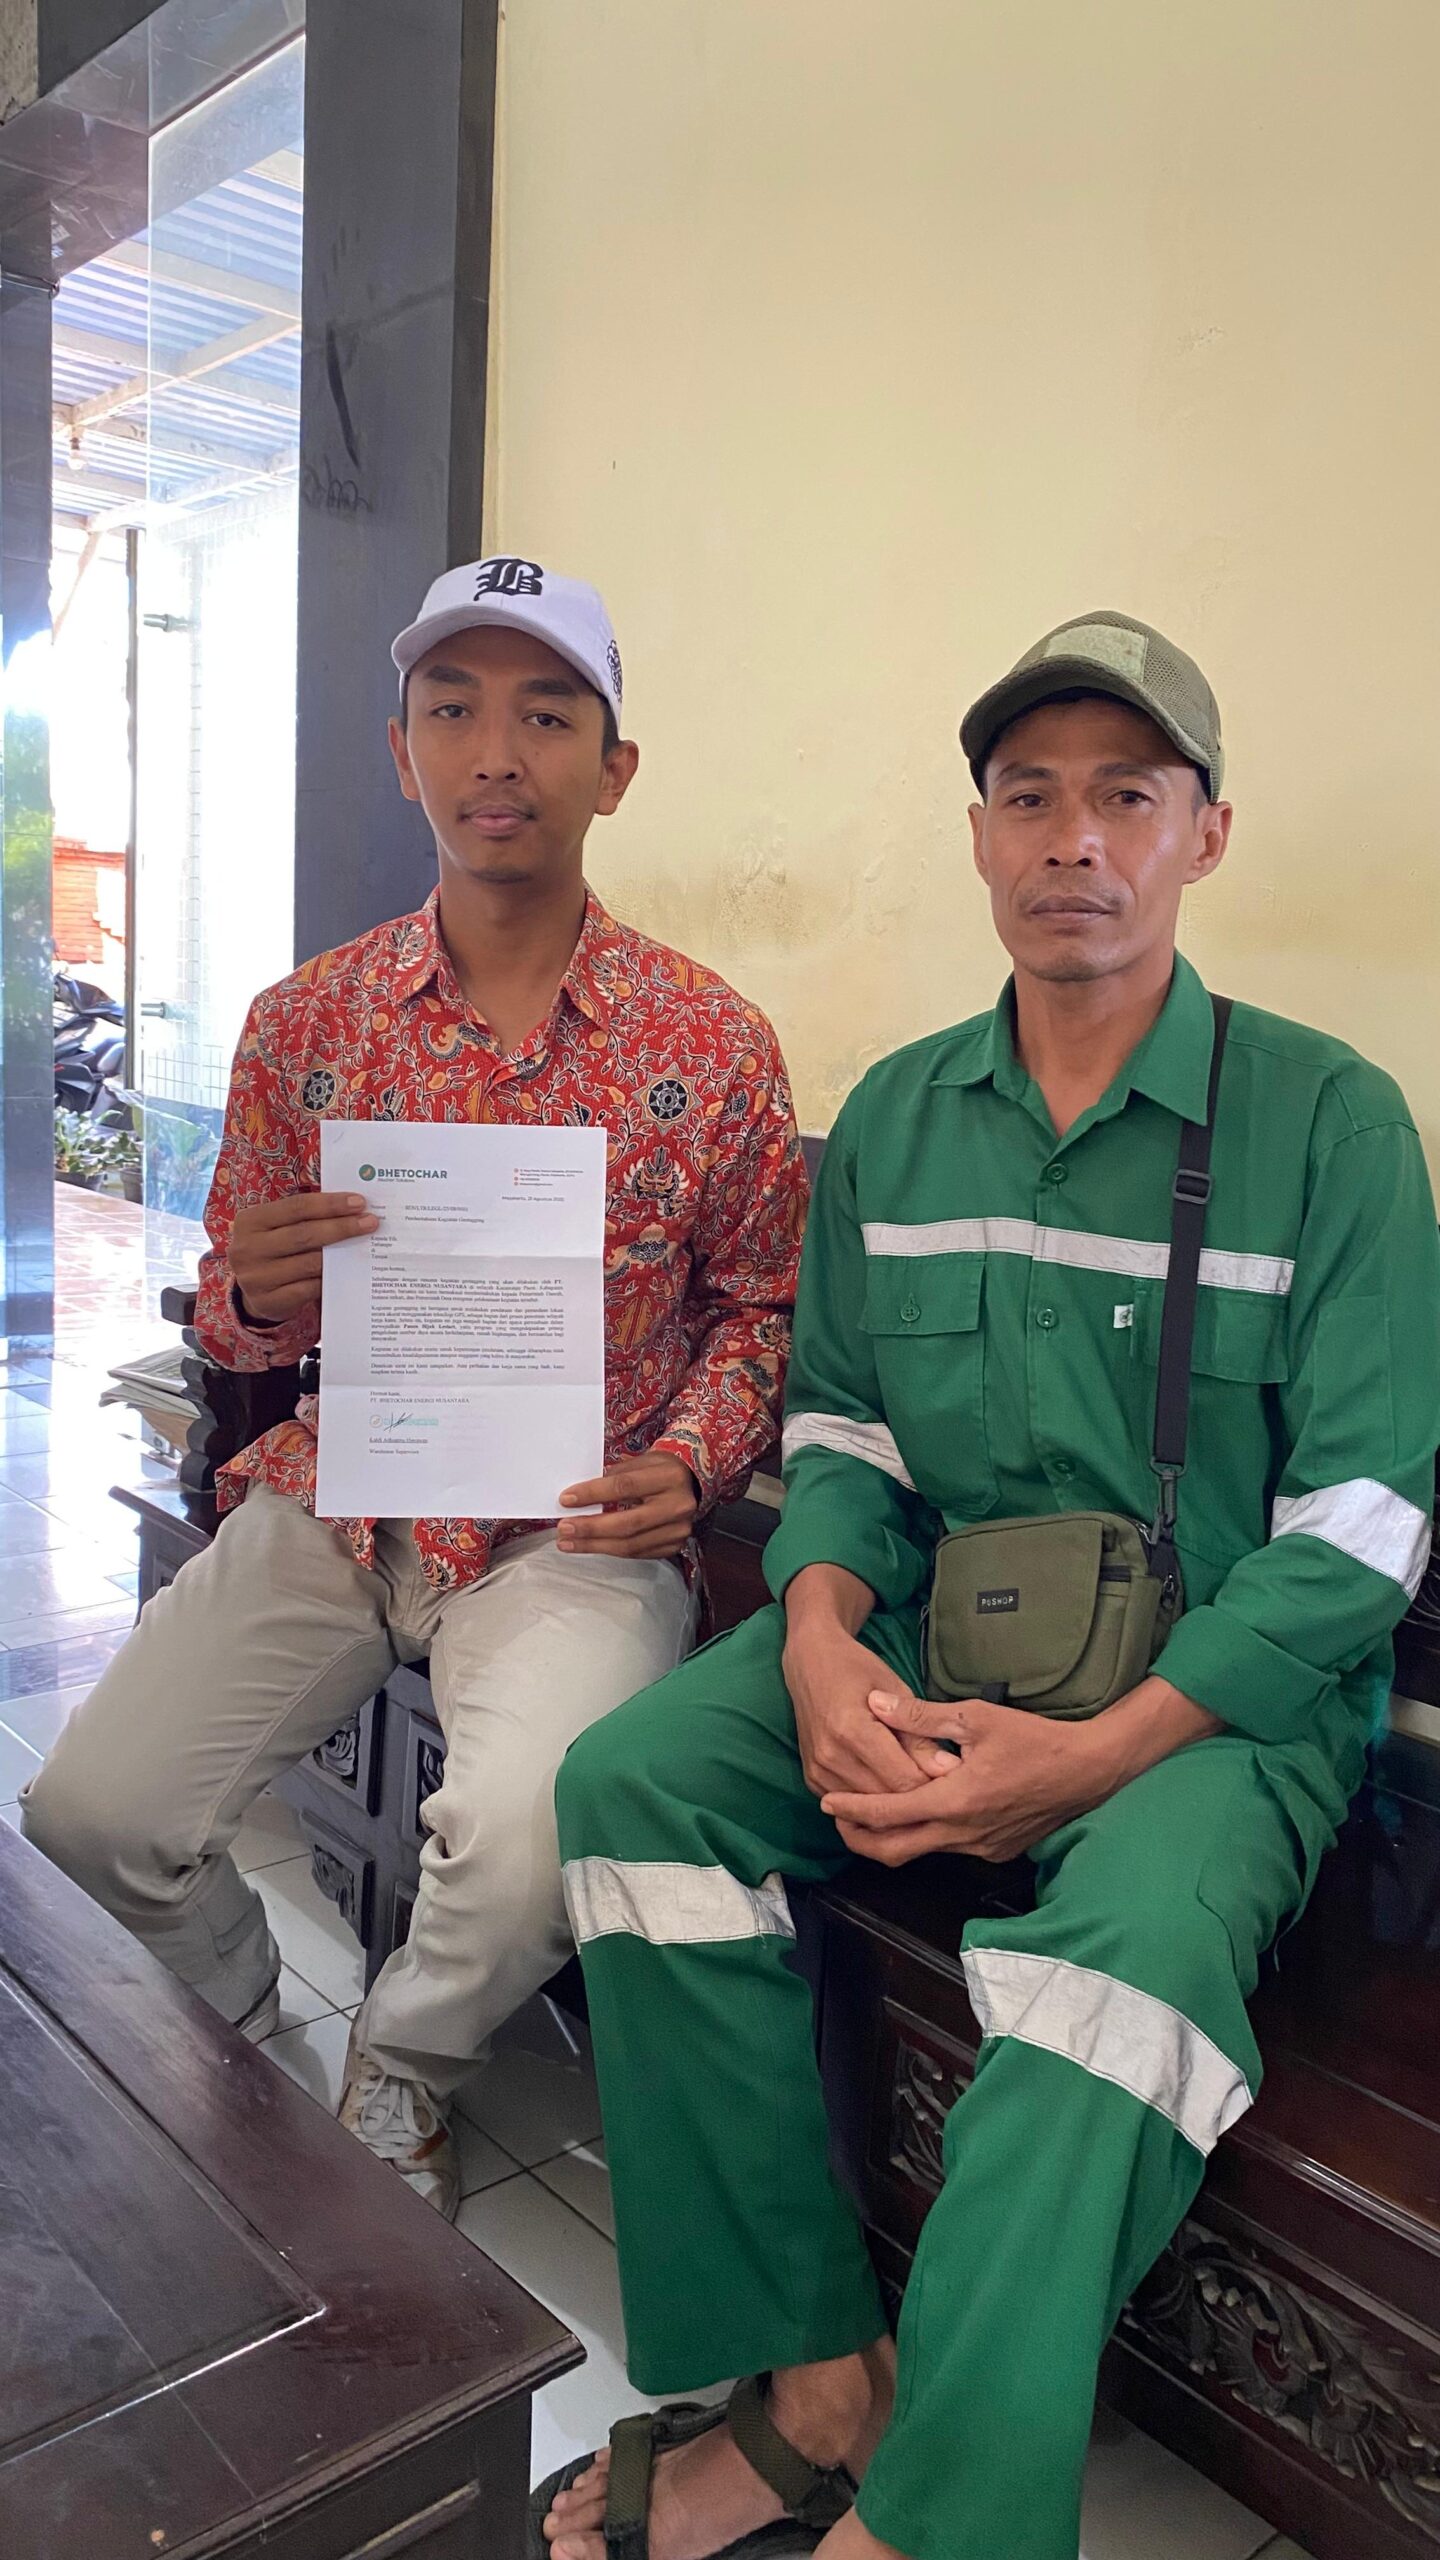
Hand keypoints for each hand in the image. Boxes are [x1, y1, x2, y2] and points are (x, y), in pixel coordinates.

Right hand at [228, 1190, 378, 1321]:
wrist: (255, 1291)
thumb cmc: (275, 1250)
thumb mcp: (278, 1228)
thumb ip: (304, 1217)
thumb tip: (352, 1208)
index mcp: (250, 1221)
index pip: (296, 1207)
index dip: (329, 1204)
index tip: (359, 1202)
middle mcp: (247, 1249)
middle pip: (304, 1234)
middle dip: (341, 1227)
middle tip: (370, 1222)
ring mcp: (256, 1278)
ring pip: (309, 1263)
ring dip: (341, 1255)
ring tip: (365, 1246)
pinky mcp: (268, 1302)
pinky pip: (309, 1289)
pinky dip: (330, 1279)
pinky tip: (348, 1272)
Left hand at [557, 1453, 699, 1559]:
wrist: (690, 1482)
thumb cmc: (658, 1469)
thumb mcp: (639, 1462)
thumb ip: (612, 1477)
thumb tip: (576, 1497)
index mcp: (669, 1476)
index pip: (625, 1487)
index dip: (593, 1494)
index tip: (566, 1500)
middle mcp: (678, 1505)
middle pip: (628, 1523)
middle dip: (591, 1528)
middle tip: (564, 1528)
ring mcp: (678, 1530)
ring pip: (630, 1545)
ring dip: (594, 1545)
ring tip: (568, 1542)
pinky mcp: (674, 1546)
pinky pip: (636, 1553)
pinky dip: (610, 1550)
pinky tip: (591, 1546)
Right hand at [781, 1624, 933, 1803]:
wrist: (810, 1665)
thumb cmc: (858, 1670)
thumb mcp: (898, 1691)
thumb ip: (920, 1735)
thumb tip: (948, 1770)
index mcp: (852, 1729)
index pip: (904, 1779)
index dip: (933, 1783)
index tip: (952, 1777)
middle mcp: (830, 1755)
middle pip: (887, 1798)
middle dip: (918, 1797)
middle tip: (941, 1786)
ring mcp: (817, 1770)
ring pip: (870, 1809)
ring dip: (896, 1803)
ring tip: (918, 1786)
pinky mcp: (813, 1780)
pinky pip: (852, 1805)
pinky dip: (873, 1801)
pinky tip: (889, 1786)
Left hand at [820, 1692, 1110, 1865]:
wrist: (1088, 1770)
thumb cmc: (1035, 1739)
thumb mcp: (977, 1716)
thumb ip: (922, 1715)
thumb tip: (875, 1705)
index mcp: (953, 1801)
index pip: (887, 1814)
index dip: (851, 1810)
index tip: (827, 1802)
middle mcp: (963, 1834)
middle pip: (894, 1850)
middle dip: (860, 1838)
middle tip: (838, 1821)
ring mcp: (981, 1847)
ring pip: (922, 1852)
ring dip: (893, 1838)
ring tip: (872, 1815)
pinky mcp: (997, 1851)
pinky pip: (950, 1849)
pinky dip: (926, 1836)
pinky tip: (923, 1813)